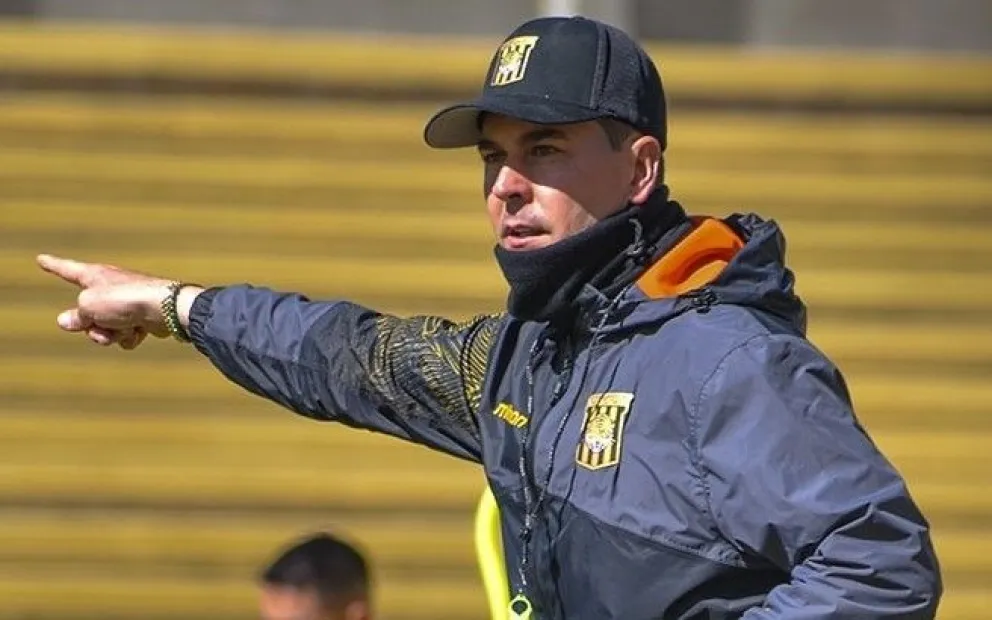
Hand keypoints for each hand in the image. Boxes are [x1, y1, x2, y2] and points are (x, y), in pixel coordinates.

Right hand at [37, 254, 201, 349]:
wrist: (164, 308)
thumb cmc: (124, 299)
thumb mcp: (88, 306)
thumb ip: (76, 316)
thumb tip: (66, 322)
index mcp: (94, 275)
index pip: (66, 269)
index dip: (52, 265)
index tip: (41, 259)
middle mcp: (110, 287)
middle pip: (86, 314)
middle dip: (91, 326)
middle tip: (101, 323)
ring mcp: (126, 303)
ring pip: (104, 329)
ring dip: (110, 334)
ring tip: (123, 327)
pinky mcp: (142, 318)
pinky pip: (124, 336)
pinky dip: (128, 337)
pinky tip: (138, 331)